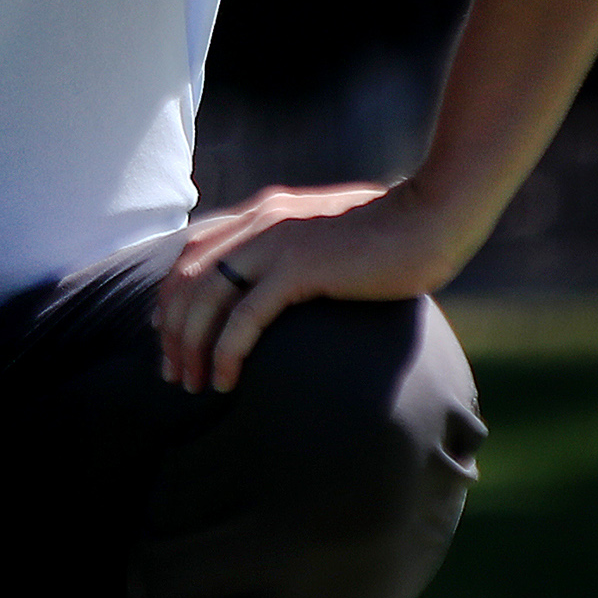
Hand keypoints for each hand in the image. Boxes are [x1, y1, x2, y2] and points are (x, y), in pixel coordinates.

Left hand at [155, 179, 460, 393]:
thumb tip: (274, 288)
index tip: (166, 337)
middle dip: (170, 331)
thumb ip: (291, 253)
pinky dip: (226, 351)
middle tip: (173, 374)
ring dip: (190, 346)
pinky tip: (225, 381)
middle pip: (186, 279)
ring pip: (205, 298)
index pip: (190, 253)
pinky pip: (244, 316)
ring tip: (192, 385)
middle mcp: (258, 221)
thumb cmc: (388, 235)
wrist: (431, 218)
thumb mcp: (323, 237)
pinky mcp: (300, 268)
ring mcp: (276, 242)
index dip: (169, 298)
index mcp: (260, 213)